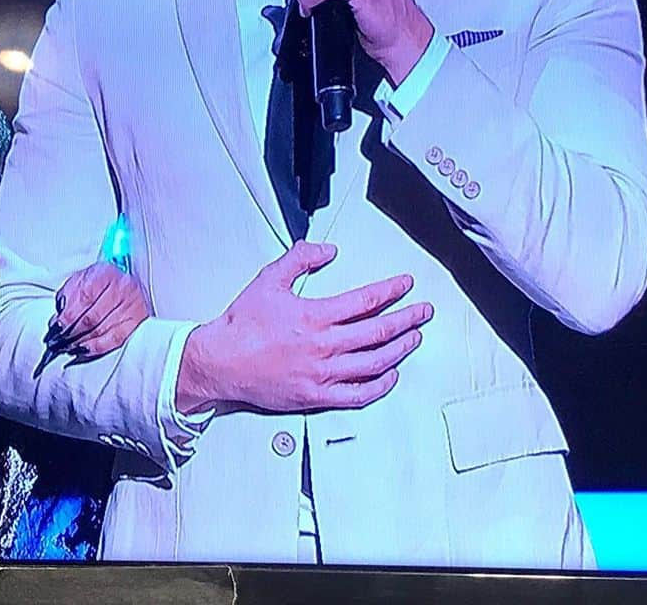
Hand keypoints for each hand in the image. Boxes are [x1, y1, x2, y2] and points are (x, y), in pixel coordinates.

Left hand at [48, 262, 151, 359]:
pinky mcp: (137, 322)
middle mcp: (123, 288)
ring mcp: (133, 306)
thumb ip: (67, 295)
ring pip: (101, 331)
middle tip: (58, 340)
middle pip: (92, 317)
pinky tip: (84, 349)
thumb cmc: (102, 282)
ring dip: (81, 342)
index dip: (68, 316)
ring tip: (67, 346)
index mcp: (106, 273)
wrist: (127, 284)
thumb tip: (57, 320)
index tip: (56, 326)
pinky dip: (96, 348)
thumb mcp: (82, 279)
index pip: (84, 298)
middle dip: (71, 332)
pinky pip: (114, 340)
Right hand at [176, 240, 432, 414]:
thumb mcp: (269, 279)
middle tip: (424, 311)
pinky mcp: (317, 396)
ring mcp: (323, 374)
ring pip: (375, 363)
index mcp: (315, 316)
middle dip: (408, 319)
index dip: (391, 290)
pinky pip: (359, 395)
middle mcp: (325, 346)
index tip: (405, 284)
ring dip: (401, 349)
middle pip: (379, 332)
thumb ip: (300, 259)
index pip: (366, 301)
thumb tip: (328, 251)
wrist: (222, 361)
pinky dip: (380, 385)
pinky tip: (391, 376)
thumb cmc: (243, 324)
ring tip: (414, 338)